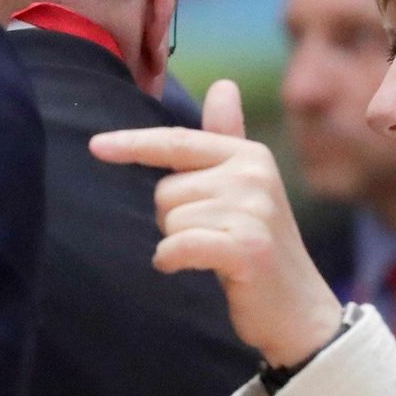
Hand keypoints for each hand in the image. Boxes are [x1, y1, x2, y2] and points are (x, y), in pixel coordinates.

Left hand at [91, 80, 341, 366]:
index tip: (95, 146)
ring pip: (170, 220)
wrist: (300, 310)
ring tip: (213, 256)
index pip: (177, 142)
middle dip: (172, 219)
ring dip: (178, 244)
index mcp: (249, 155)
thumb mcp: (246, 187)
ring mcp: (253, 211)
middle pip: (166, 190)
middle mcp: (253, 175)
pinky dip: (172, 259)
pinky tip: (187, 268)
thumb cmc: (259, 247)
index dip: (133, 144)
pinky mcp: (248, 247)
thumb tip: (223, 84)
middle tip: (209, 239)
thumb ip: (226, 139)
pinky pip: (179, 244)